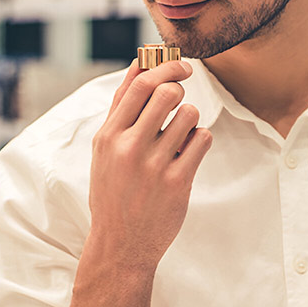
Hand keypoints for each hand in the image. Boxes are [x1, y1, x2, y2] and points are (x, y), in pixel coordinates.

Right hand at [88, 60, 212, 271]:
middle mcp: (129, 147)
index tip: (180, 66)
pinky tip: (189, 152)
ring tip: (181, 135)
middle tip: (179, 101)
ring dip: (190, 118)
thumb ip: (121, 107)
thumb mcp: (105, 149)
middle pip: (166, 93)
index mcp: (108, 136)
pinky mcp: (178, 182)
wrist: (120, 245)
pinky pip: (202, 139)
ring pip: (188, 114)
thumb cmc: (113, 190)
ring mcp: (154, 165)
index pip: (139, 84)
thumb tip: (139, 62)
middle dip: (179, 90)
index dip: (165, 67)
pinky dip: (200, 140)